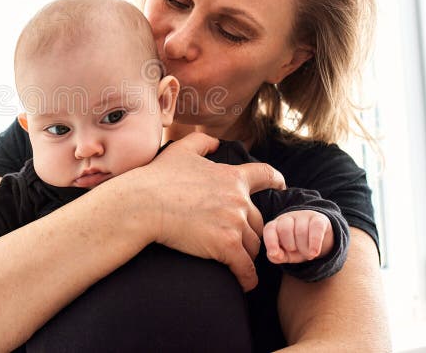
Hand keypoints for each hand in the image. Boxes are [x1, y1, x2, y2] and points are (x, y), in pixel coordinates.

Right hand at [123, 132, 285, 290]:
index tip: (281, 185)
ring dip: (246, 253)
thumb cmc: (158, 177)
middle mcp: (239, 200)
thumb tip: (216, 144)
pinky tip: (244, 283)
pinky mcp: (226, 245)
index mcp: (232, 177)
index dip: (275, 180)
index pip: (265, 175)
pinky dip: (247, 278)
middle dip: (249, 230)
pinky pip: (245, 267)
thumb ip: (202, 142)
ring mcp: (234, 223)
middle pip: (258, 221)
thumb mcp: (181, 150)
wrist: (144, 203)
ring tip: (237, 262)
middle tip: (236, 239)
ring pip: (253, 245)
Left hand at [263, 210, 332, 263]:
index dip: (270, 242)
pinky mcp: (318, 219)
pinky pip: (316, 228)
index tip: (274, 253)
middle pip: (285, 229)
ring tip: (308, 254)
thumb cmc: (297, 247)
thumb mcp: (286, 254)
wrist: (318, 239)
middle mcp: (288, 218)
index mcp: (276, 225)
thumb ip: (277, 256)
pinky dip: (314, 242)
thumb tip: (273, 254)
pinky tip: (314, 252)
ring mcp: (303, 216)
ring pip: (300, 231)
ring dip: (304, 248)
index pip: (269, 229)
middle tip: (297, 252)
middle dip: (290, 246)